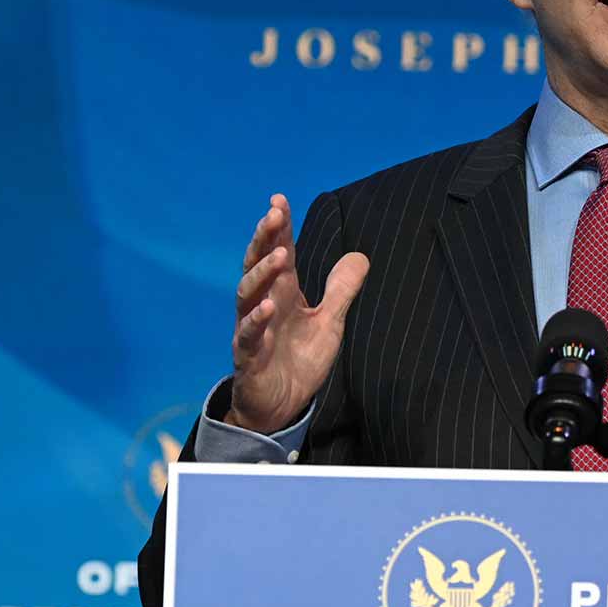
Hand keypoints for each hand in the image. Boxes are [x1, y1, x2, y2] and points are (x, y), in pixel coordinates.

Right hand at [227, 193, 369, 434]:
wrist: (281, 406)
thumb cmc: (299, 360)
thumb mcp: (329, 322)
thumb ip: (341, 290)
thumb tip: (360, 255)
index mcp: (283, 293)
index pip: (280, 253)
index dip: (279, 228)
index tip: (279, 200)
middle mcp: (263, 305)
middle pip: (257, 265)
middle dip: (264, 239)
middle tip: (273, 215)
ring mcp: (253, 330)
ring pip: (247, 294)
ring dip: (262, 273)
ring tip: (278, 255)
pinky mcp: (248, 357)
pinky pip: (248, 336)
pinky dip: (256, 320)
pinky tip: (267, 307)